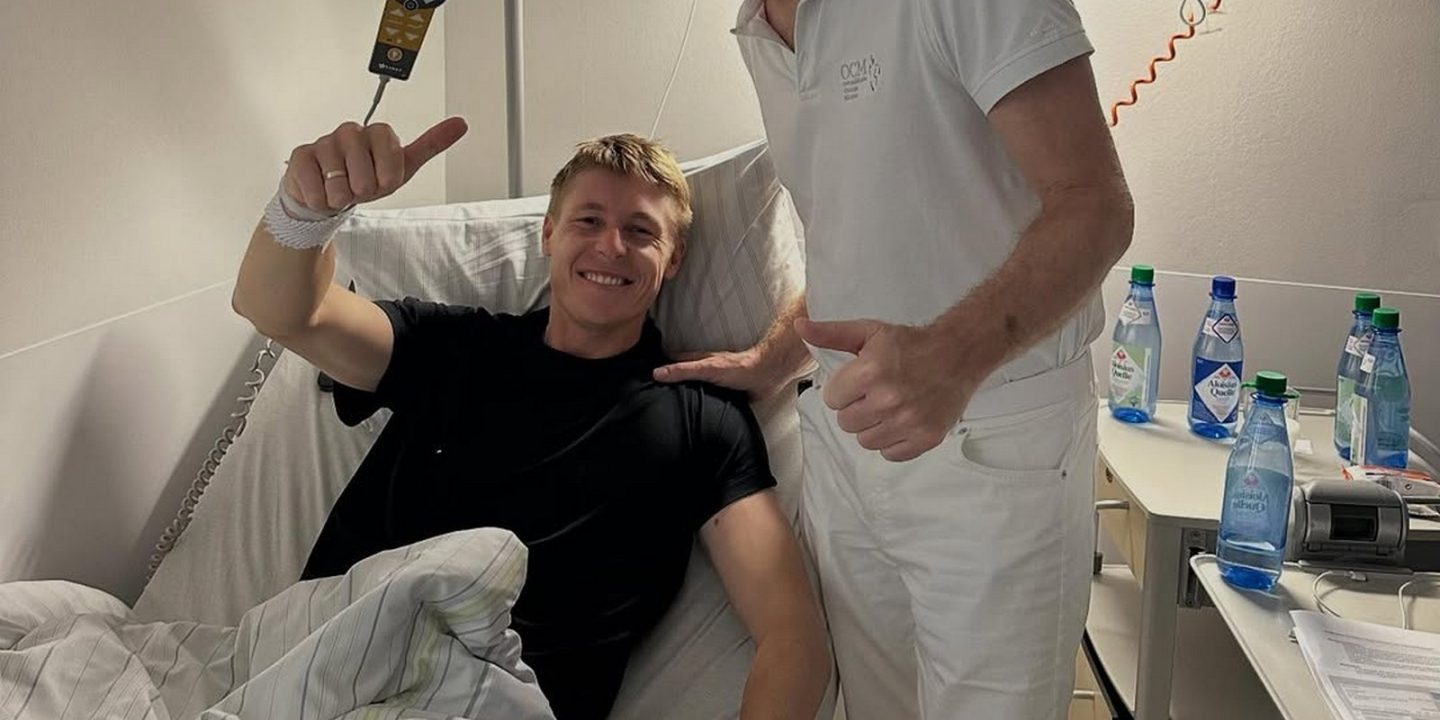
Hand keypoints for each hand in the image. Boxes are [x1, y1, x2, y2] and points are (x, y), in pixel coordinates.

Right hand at [282, 117, 467, 216]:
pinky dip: (321, 199)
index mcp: (377, 133)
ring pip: (338, 181)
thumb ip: (431, 145)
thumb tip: (461, 123)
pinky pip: (315, 187)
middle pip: (364, 173)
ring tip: (340, 189)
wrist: (329, 197)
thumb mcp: (402, 168)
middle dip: (363, 190)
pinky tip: (322, 192)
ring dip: (342, 196)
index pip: (391, 152)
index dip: (387, 175)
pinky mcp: (301, 156)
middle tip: (359, 187)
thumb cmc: (366, 180)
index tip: (383, 180)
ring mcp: (324, 142)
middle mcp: (350, 132)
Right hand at [653, 349, 793, 399]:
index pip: (675, 361)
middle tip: (655, 390)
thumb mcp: (706, 368)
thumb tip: (657, 373)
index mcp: (700, 362)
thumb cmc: (738, 368)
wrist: (766, 376)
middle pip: (685, 375)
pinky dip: (702, 405)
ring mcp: (717, 384)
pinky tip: (698, 414)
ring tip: (671, 405)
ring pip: (697, 389)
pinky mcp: (727, 396)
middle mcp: (707, 372)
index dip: (661, 364)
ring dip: (687, 394)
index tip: (646, 370)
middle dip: (672, 380)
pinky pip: (710, 401)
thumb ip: (683, 370)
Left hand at [796, 317, 979, 461]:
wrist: (958, 354)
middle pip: (846, 423)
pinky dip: (893, 442)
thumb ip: (831, 334)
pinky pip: (890, 454)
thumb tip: (800, 327)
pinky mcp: (925, 438)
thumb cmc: (911, 344)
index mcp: (870, 372)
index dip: (843, 389)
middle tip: (876, 393)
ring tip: (889, 407)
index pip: (831, 399)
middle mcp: (888, 400)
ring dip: (873, 426)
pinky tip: (902, 421)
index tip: (860, 381)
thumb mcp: (869, 332)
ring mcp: (908, 422)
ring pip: (865, 441)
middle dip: (856, 408)